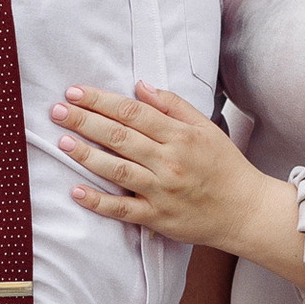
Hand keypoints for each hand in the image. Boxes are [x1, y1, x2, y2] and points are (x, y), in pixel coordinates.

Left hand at [53, 82, 262, 250]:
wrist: (246, 210)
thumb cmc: (225, 166)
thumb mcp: (205, 128)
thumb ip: (173, 105)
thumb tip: (140, 86)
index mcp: (180, 136)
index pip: (132, 112)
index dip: (101, 100)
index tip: (76, 92)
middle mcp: (169, 161)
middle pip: (120, 136)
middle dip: (85, 121)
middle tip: (58, 111)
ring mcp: (162, 191)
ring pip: (118, 170)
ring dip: (87, 155)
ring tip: (64, 141)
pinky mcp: (158, 217)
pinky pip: (123, 209)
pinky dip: (98, 201)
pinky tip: (76, 191)